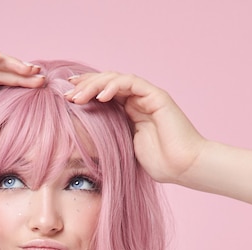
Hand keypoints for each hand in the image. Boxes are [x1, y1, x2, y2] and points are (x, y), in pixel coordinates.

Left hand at [65, 72, 205, 184]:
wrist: (184, 167)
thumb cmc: (160, 165)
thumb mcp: (126, 151)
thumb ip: (111, 140)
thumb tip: (86, 143)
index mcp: (130, 113)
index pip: (104, 96)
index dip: (86, 93)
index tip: (66, 98)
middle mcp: (138, 101)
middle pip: (107, 84)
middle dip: (86, 86)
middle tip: (67, 94)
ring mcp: (148, 97)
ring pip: (117, 80)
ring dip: (95, 85)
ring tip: (79, 96)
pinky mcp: (157, 97)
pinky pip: (132, 83)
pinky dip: (115, 86)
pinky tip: (101, 96)